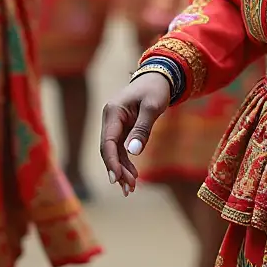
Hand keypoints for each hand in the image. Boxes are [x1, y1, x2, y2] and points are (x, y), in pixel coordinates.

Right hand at [99, 73, 171, 195]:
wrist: (158, 78)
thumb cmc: (155, 89)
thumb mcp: (152, 107)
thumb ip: (142, 129)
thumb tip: (132, 152)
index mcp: (113, 112)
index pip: (107, 141)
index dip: (111, 161)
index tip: (117, 178)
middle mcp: (110, 119)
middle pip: (108, 149)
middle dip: (117, 170)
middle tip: (129, 188)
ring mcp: (115, 124)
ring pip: (114, 151)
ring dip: (122, 169)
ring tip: (131, 187)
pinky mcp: (122, 128)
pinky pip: (120, 148)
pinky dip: (126, 162)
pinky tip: (133, 175)